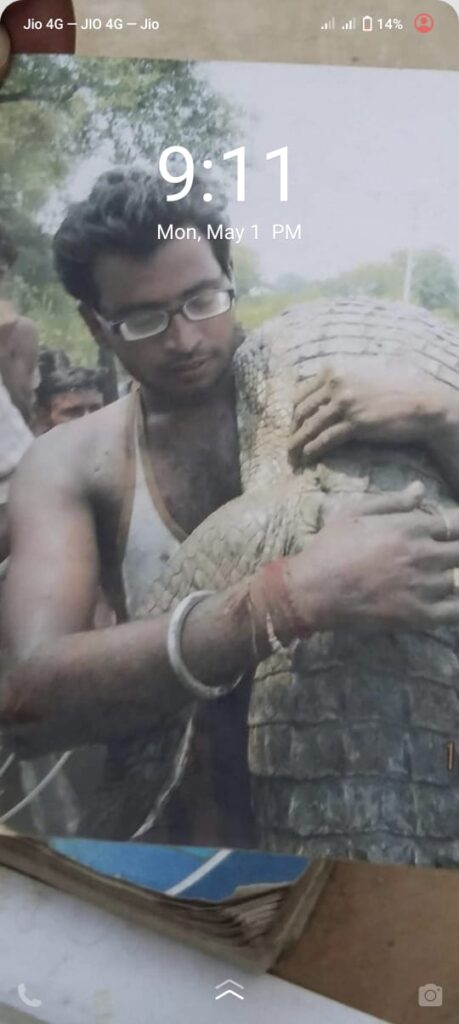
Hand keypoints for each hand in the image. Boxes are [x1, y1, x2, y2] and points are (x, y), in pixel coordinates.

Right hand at [259, 485, 458, 636]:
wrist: (313, 589)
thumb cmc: (330, 547)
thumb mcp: (355, 512)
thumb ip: (392, 501)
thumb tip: (420, 488)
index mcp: (410, 527)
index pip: (453, 523)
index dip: (453, 529)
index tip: (448, 534)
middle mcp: (423, 554)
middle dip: (454, 552)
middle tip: (442, 557)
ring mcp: (423, 586)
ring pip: (455, 580)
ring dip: (446, 578)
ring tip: (427, 580)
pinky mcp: (419, 615)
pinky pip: (455, 612)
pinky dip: (456, 607)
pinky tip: (448, 603)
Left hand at [289, 361, 448, 461]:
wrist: (420, 403)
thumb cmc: (395, 389)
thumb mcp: (362, 375)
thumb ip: (341, 380)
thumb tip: (321, 393)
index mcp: (334, 370)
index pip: (302, 393)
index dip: (294, 413)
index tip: (292, 426)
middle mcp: (336, 384)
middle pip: (301, 410)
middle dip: (292, 430)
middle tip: (288, 445)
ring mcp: (344, 403)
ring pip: (309, 427)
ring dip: (297, 444)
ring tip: (291, 458)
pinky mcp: (354, 423)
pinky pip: (325, 439)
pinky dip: (312, 451)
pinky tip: (306, 459)